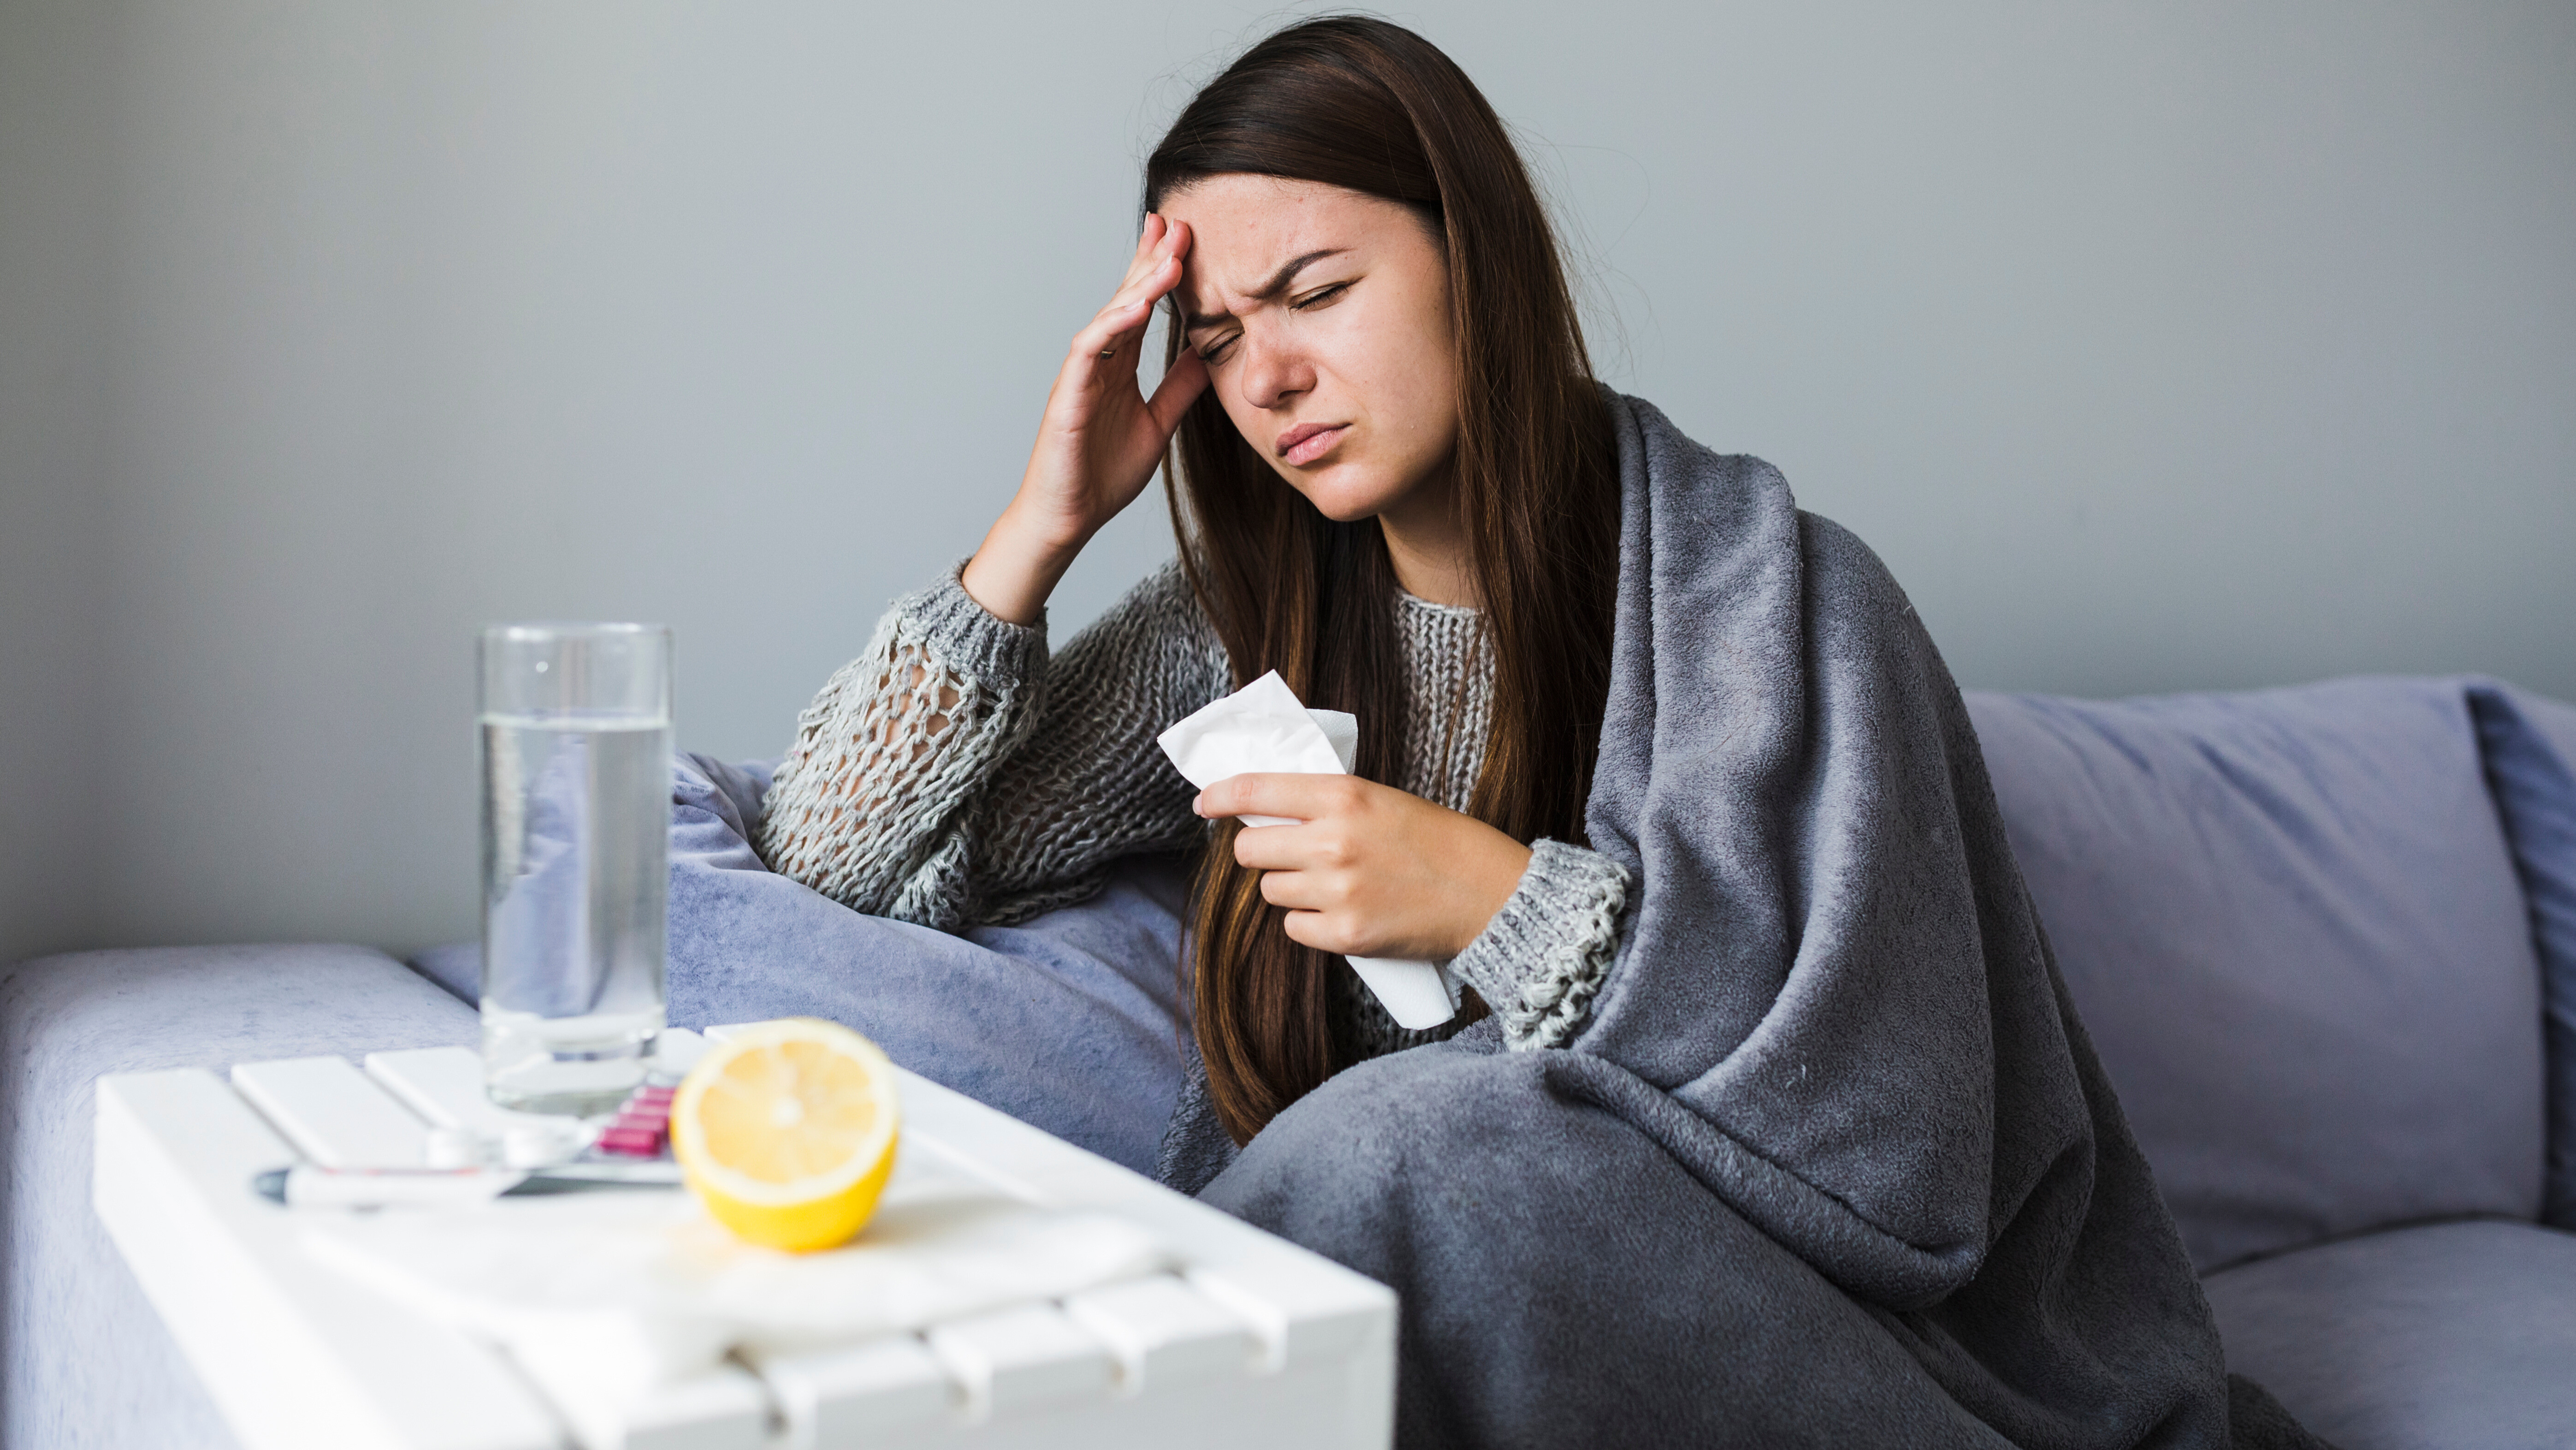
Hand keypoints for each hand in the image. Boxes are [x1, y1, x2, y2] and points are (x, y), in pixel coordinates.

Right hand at [963, 214, 1212, 623]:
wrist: (1070, 517)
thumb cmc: (1102, 474)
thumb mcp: (1158, 423)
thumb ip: (1179, 388)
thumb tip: (1210, 356)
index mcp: (1119, 366)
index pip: (1142, 308)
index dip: (1161, 273)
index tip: (1186, 239)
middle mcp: (1098, 362)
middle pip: (1125, 299)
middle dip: (1149, 260)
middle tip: (1177, 224)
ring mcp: (1080, 375)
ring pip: (1110, 317)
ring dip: (1138, 285)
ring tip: (1169, 257)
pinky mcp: (1069, 396)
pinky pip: (1088, 351)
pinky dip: (1111, 326)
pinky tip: (1135, 307)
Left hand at [1196, 774, 1533, 960]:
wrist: (1489, 896)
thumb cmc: (1440, 844)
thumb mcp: (1383, 801)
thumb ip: (1328, 804)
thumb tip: (1268, 812)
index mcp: (1343, 797)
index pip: (1256, 790)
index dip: (1220, 796)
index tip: (1204, 803)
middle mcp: (1333, 842)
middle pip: (1251, 849)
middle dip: (1263, 851)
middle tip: (1290, 853)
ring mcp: (1336, 892)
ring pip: (1271, 890)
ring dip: (1291, 887)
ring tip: (1335, 884)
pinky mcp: (1344, 935)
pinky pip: (1294, 928)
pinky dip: (1310, 923)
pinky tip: (1343, 912)